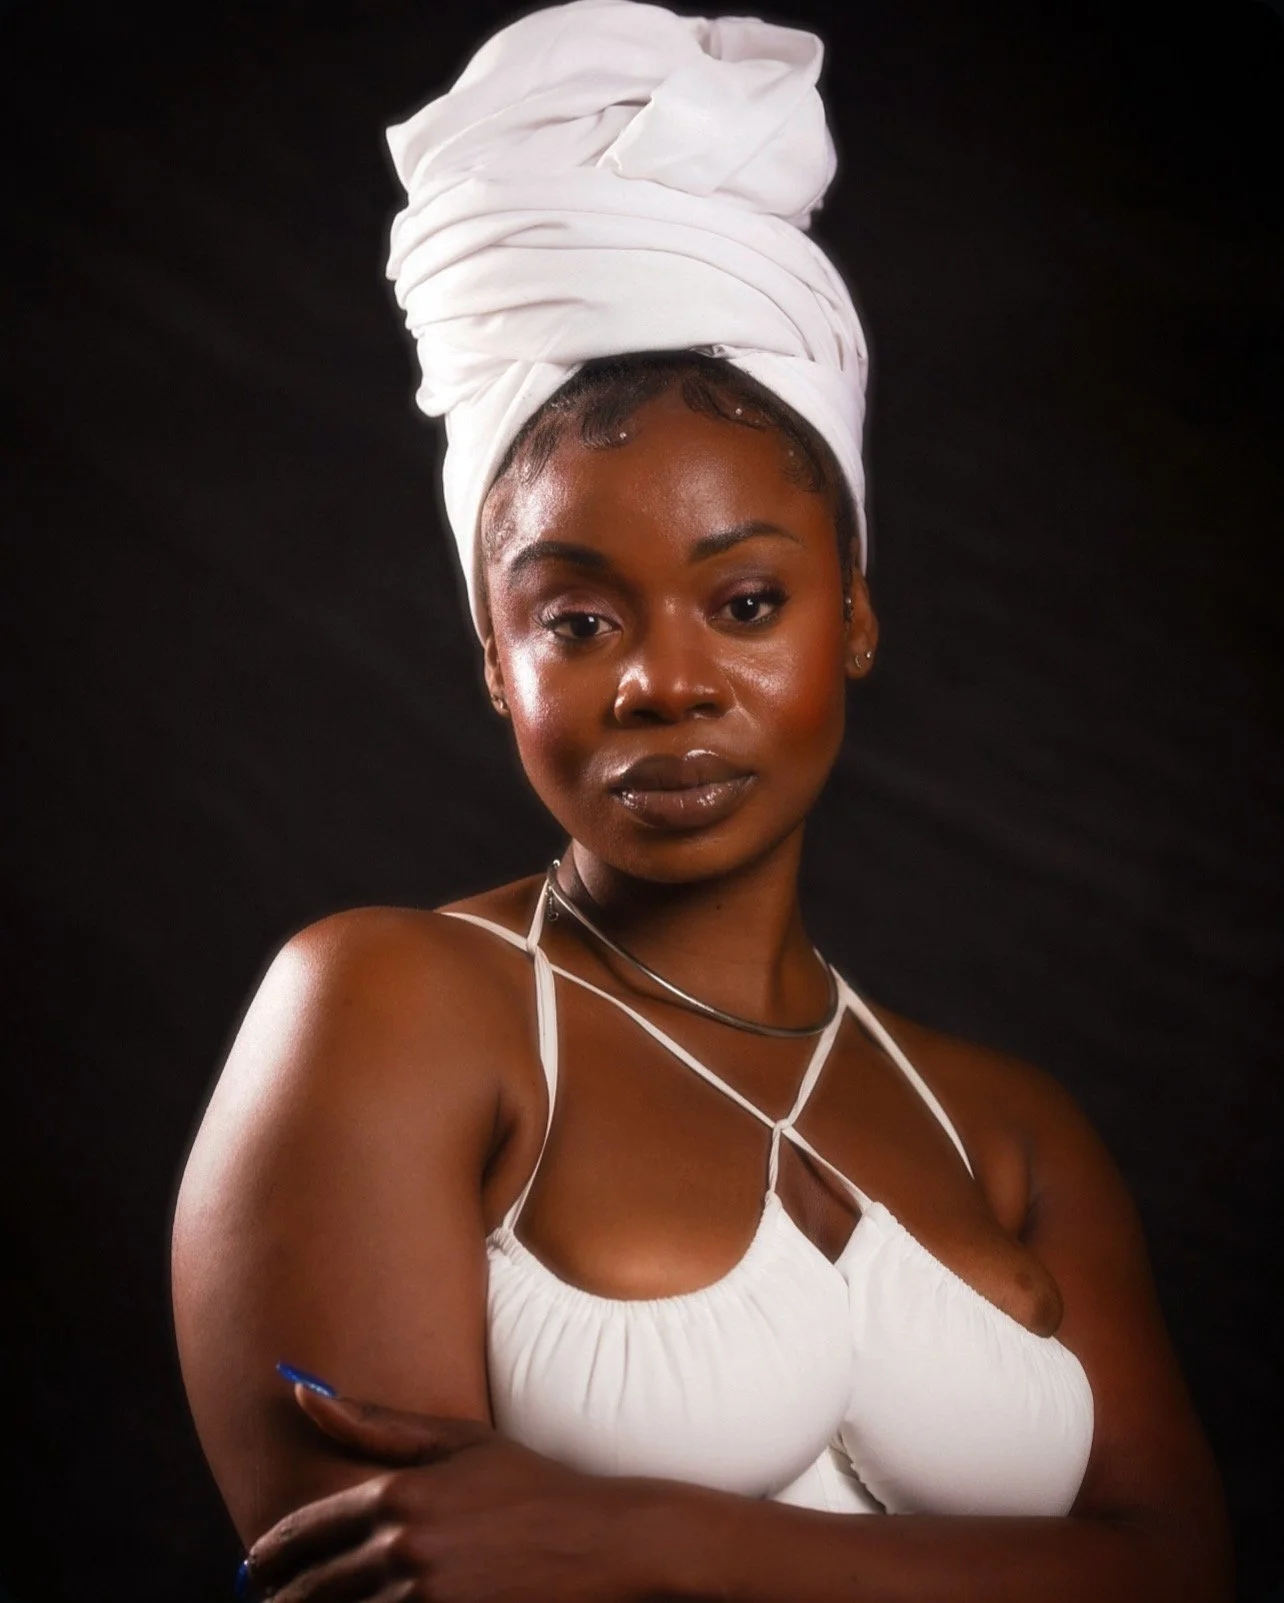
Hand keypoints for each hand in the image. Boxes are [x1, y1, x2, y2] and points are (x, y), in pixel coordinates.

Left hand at [246, 1385, 662, 1601]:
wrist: (601, 1542)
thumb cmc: (526, 1487)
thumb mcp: (456, 1442)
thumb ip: (373, 1423)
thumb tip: (299, 1390)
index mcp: (397, 1495)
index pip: (297, 1537)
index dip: (268, 1559)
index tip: (257, 1570)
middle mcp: (402, 1551)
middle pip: (306, 1594)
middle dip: (285, 1600)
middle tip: (278, 1601)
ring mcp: (424, 1599)